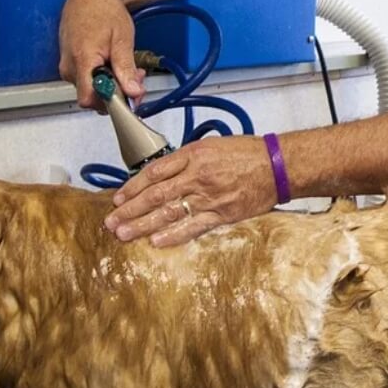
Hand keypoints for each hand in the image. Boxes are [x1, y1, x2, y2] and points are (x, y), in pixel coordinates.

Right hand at [58, 0, 145, 108]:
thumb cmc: (104, 10)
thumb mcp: (121, 39)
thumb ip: (125, 68)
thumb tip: (132, 92)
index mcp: (82, 60)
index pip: (89, 99)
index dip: (110, 103)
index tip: (128, 98)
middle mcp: (70, 67)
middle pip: (93, 97)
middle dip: (118, 93)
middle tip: (135, 80)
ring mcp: (68, 67)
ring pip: (92, 90)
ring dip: (113, 85)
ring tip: (127, 69)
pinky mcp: (71, 65)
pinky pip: (88, 80)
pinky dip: (105, 78)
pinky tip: (115, 66)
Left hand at [104, 137, 277, 246]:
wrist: (276, 166)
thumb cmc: (246, 153)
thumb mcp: (211, 145)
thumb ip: (187, 159)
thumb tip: (162, 174)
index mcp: (192, 155)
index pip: (154, 173)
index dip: (133, 187)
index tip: (118, 199)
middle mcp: (196, 176)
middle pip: (156, 194)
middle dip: (131, 209)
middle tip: (111, 221)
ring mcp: (208, 197)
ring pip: (169, 212)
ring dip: (143, 225)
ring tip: (124, 234)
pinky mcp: (221, 214)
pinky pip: (193, 227)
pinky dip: (173, 235)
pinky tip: (155, 242)